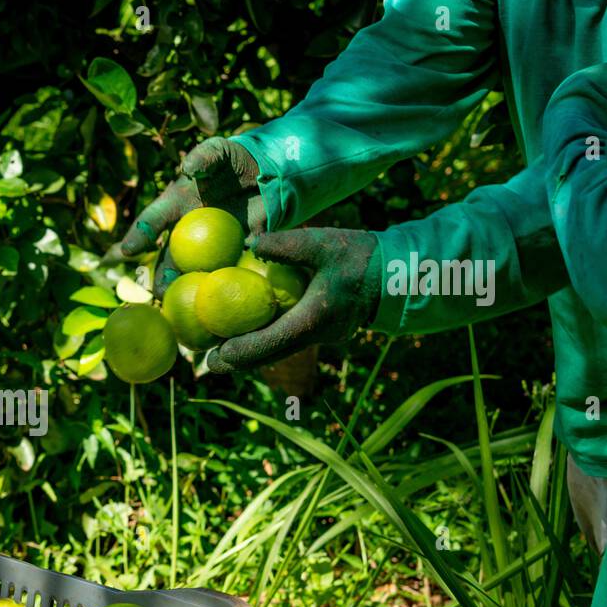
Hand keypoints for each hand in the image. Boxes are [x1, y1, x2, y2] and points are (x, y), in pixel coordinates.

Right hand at [109, 138, 263, 294]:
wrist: (265, 174)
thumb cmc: (232, 161)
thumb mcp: (219, 151)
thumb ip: (205, 156)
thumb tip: (189, 167)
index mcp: (175, 206)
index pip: (153, 221)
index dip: (140, 235)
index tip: (128, 250)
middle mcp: (187, 231)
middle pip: (170, 256)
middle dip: (163, 275)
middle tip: (158, 292)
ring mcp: (209, 245)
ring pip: (194, 269)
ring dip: (189, 286)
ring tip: (185, 306)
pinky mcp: (235, 252)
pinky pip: (226, 269)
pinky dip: (224, 282)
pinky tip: (221, 297)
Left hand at [203, 228, 379, 374]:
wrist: (397, 273)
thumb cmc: (360, 256)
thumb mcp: (323, 243)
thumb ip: (285, 245)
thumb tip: (249, 244)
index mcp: (312, 320)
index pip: (268, 344)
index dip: (239, 353)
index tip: (214, 358)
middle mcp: (315, 336)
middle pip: (269, 357)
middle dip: (238, 362)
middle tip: (208, 363)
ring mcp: (321, 338)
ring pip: (278, 352)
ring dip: (251, 354)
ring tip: (221, 352)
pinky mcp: (324, 332)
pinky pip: (289, 342)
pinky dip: (267, 342)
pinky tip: (249, 333)